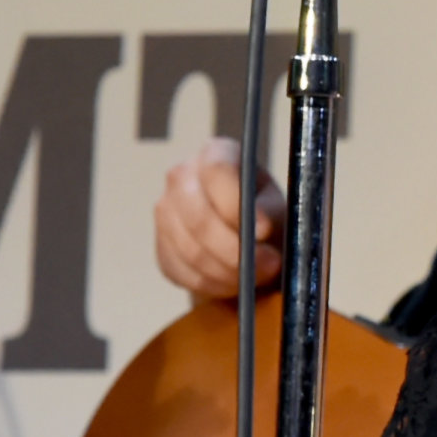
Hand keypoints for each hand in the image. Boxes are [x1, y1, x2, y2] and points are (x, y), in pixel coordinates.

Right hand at [154, 137, 285, 299]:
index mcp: (216, 153)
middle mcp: (182, 175)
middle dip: (234, 250)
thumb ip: (269, 214)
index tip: (263, 231)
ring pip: (189, 249)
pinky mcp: (161, 245)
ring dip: (227, 272)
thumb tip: (258, 230)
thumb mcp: (275, 206)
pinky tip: (233, 282)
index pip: (217, 171)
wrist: (245, 236)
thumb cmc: (264, 214)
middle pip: (198, 216)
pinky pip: (182, 271)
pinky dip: (211, 283)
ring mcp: (165, 210)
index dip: (237, 205)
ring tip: (255, 278)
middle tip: (266, 266)